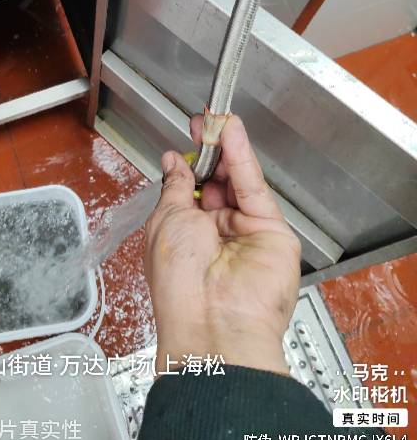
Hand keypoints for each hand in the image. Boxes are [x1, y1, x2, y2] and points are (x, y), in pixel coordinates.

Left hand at [144, 114, 300, 375]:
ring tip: (217, 119)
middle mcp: (217, 233)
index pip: (192, 189)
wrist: (211, 320)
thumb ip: (177, 186)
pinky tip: (233, 131)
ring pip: (238, 180)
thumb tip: (174, 161)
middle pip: (218, 181)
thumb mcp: (165, 220)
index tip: (189, 135)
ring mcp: (246, 232)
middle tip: (204, 121)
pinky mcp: (272, 231)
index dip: (191, 160)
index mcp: (185, 234)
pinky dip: (242, 156)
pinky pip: (254, 186)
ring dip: (227, 147)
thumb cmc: (178, 280)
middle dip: (210, 150)